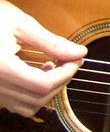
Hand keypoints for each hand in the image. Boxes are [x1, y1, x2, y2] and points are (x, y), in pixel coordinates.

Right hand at [0, 0, 86, 115]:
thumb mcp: (21, 24)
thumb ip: (52, 42)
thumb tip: (80, 53)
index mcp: (1, 68)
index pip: (43, 84)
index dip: (66, 73)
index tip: (76, 58)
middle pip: (38, 98)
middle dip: (61, 80)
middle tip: (70, 60)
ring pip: (28, 107)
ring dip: (47, 91)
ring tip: (52, 67)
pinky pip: (15, 105)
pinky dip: (32, 95)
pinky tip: (36, 73)